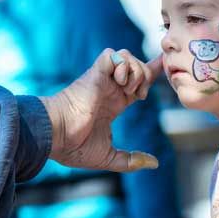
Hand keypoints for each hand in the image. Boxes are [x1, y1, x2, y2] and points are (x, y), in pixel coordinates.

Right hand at [41, 48, 162, 171]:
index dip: (151, 73)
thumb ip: (131, 160)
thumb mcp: (108, 157)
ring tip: (128, 89)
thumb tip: (154, 163)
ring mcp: (102, 79)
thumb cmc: (74, 146)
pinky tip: (119, 81)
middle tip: (139, 96)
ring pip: (127, 56)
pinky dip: (122, 64)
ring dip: (136, 71)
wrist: (56, 136)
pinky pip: (113, 54)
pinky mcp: (95, 73)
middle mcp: (109, 88)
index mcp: (113, 103)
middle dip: (147, 76)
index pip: (137, 82)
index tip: (163, 65)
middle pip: (137, 65)